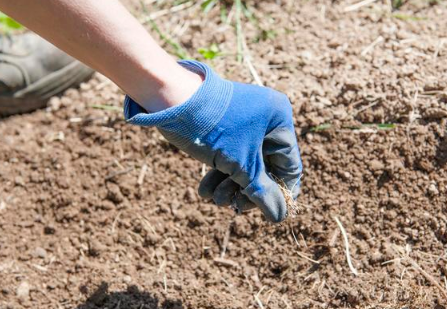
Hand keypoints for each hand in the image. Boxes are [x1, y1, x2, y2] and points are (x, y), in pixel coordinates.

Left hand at [124, 60, 301, 222]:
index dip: (280, 191)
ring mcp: (244, 124)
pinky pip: (229, 158)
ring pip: (244, 166)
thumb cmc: (214, 128)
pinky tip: (205, 191)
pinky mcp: (224, 130)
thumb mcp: (242, 165)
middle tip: (235, 207)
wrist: (171, 99)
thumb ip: (262, 192)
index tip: (270, 212)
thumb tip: (280, 216)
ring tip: (215, 198)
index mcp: (279, 121)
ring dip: (230, 187)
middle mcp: (265, 120)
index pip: (289, 165)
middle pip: (265, 168)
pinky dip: (219, 175)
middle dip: (248, 191)